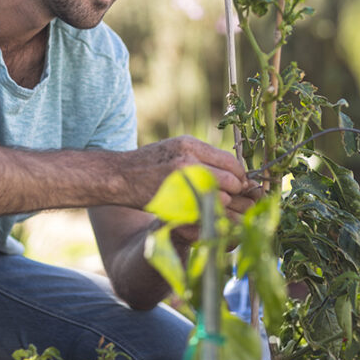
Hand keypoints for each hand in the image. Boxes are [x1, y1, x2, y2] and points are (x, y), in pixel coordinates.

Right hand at [127, 135, 248, 209]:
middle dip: (236, 192)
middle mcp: (189, 159)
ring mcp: (182, 180)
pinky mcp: (175, 199)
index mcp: (191, 145)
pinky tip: (205, 214)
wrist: (119, 175)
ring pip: (222, 197)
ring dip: (225, 205)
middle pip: (231, 180)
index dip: (239, 176)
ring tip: (220, 208)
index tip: (240, 185)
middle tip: (233, 200)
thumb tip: (231, 171)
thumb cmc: (149, 163)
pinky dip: (210, 214)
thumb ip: (202, 156)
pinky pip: (204, 210)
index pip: (231, 162)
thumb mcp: (176, 148)